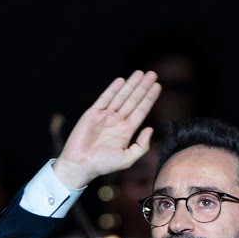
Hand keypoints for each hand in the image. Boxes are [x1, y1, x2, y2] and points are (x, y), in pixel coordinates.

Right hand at [52, 72, 161, 189]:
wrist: (80, 164)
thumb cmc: (103, 164)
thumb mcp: (128, 159)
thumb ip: (141, 146)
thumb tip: (150, 129)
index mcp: (126, 131)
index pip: (141, 110)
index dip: (149, 98)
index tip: (158, 86)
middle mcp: (117, 121)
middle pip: (133, 100)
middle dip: (143, 87)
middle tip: (152, 74)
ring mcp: (105, 116)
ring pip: (121, 96)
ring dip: (131, 84)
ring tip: (140, 73)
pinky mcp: (93, 113)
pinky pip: (104, 98)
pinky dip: (113, 89)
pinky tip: (122, 80)